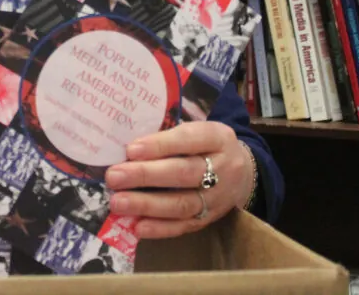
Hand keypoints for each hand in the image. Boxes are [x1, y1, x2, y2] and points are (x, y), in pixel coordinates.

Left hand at [104, 121, 254, 239]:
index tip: (130, 149)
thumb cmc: (206, 146)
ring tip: (118, 202)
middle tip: (114, 176)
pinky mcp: (210, 220)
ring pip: (182, 203)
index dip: (160, 145)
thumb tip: (127, 151)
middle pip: (184, 173)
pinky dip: (159, 228)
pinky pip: (184, 226)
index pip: (189, 139)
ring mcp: (217, 198)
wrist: (243, 172)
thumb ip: (168, 137)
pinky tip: (136, 226)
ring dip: (146, 205)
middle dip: (146, 175)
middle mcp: (223, 168)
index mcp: (218, 138)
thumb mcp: (197, 131)